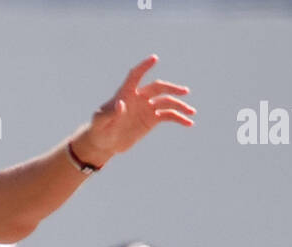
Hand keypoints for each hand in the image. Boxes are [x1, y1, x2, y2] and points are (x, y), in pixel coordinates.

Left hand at [73, 56, 193, 165]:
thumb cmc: (99, 130)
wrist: (104, 143)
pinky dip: (178, 118)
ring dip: (179, 105)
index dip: (144, 67)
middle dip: (171, 89)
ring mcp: (146, 107)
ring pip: (166, 102)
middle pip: (158, 88)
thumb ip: (110, 113)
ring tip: (192, 112)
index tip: (154, 59)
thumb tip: (120, 104)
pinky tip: (188, 123)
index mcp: (125, 93)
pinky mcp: (151, 119)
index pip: (135, 76)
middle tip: (185, 92)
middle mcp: (139, 97)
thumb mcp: (100, 123)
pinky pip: (167, 116)